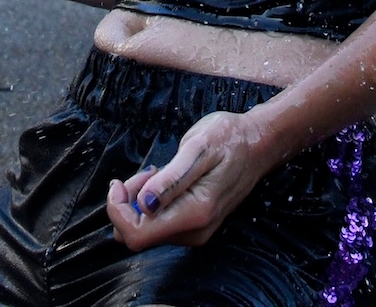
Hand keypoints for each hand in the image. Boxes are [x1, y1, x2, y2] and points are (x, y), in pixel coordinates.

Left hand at [105, 109, 279, 249]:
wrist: (258, 144)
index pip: (136, 236)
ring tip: (158, 172)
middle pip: (138, 234)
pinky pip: (159, 223)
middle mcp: (195, 232)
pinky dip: (152, 203)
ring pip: (146, 229)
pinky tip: (165, 180)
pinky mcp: (195, 226)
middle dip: (129, 203)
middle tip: (146, 172)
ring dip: (140, 201)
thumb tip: (145, 204)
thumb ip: (171, 179)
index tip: (119, 182)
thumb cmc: (228, 139)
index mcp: (194, 214)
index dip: (118, 211)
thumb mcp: (197, 147)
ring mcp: (196, 232)